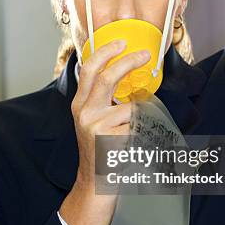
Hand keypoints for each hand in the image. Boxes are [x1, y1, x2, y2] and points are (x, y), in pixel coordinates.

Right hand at [71, 40, 150, 190]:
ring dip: (141, 119)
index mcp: (80, 104)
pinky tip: (131, 146)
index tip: (121, 41)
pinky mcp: (109, 138)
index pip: (89, 69)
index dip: (106, 52)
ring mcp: (95, 125)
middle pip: (108, 77)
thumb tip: (128, 77)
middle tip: (145, 55)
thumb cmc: (101, 150)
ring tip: (133, 135)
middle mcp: (84, 111)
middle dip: (128, 61)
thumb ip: (104, 100)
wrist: (95, 183)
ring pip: (131, 108)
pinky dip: (142, 134)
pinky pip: (138, 127)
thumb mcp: (94, 121)